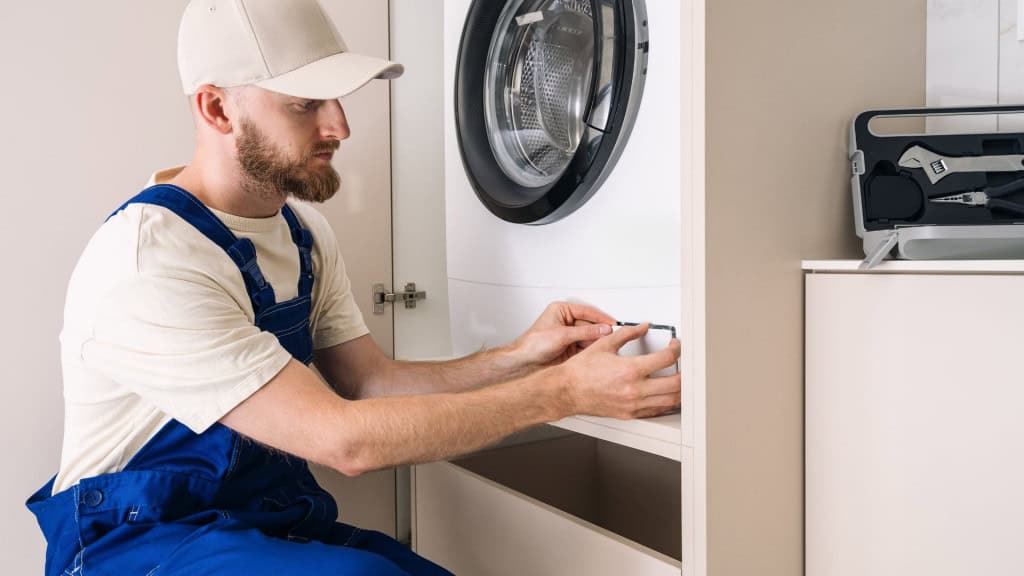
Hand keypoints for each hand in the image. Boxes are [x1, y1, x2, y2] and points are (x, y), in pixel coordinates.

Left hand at [509, 302, 616, 371]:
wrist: (524, 362)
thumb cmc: (533, 344)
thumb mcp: (561, 335)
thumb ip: (584, 332)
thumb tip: (602, 329)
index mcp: (561, 311)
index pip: (586, 311)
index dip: (600, 317)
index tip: (612, 323)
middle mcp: (566, 321)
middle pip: (590, 324)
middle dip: (600, 331)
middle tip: (612, 336)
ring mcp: (569, 335)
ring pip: (590, 336)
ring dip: (597, 341)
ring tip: (606, 344)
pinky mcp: (571, 347)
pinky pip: (586, 346)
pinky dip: (593, 349)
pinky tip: (598, 351)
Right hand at [558, 323, 681, 418]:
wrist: (567, 390)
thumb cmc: (581, 371)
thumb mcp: (604, 344)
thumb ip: (627, 334)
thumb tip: (641, 327)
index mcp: (630, 370)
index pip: (666, 359)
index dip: (676, 349)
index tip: (675, 346)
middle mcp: (634, 389)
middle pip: (676, 384)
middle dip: (685, 373)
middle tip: (683, 365)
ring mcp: (633, 404)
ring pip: (669, 401)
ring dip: (679, 391)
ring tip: (678, 380)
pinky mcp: (629, 414)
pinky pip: (655, 411)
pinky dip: (665, 403)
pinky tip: (664, 395)